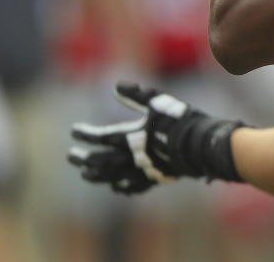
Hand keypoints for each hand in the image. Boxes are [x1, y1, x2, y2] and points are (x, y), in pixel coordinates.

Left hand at [67, 82, 243, 194]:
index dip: (85, 134)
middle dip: (83, 158)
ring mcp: (143, 170)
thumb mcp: (158, 101)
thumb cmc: (180, 120)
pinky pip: (133, 186)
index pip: (101, 136)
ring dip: (96, 175)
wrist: (202, 144)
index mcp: (131, 136)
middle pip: (100, 161)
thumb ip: (136, 94)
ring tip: (85, 174)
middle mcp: (132, 156)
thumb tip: (116, 86)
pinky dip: (121, 186)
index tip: (74, 130)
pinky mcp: (155, 178)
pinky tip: (115, 186)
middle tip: (71, 156)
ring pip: (111, 176)